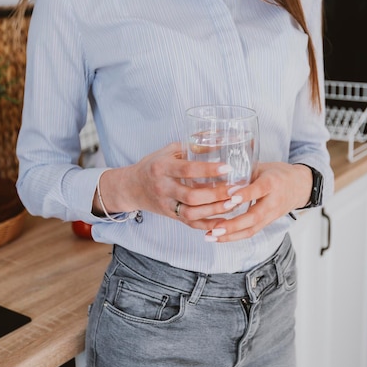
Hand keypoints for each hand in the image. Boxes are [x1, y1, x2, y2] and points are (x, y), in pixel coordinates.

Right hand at [96, 143, 241, 230]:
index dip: (209, 169)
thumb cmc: (153, 164)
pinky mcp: (170, 216)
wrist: (131, 187)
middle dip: (216, 194)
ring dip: (214, 210)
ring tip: (233, 204)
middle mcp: (163, 188)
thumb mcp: (168, 151)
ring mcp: (166, 204)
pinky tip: (224, 220)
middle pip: (192, 195)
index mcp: (162, 168)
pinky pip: (190, 224)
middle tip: (236, 189)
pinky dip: (208, 225)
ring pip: (191, 213)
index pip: (187, 170)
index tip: (228, 167)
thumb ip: (191, 148)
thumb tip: (220, 142)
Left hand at [204, 162, 312, 241]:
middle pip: (254, 217)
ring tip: (211, 236)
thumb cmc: (278, 173)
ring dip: (230, 235)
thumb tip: (217, 173)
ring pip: (251, 229)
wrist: (300, 186)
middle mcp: (273, 201)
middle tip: (215, 228)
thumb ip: (244, 171)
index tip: (230, 198)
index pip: (259, 190)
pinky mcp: (267, 223)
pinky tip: (218, 237)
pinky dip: (233, 236)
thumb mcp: (263, 167)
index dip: (245, 195)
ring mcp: (271, 215)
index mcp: (272, 183)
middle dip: (233, 225)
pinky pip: (250, 232)